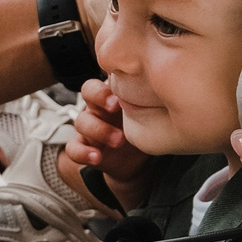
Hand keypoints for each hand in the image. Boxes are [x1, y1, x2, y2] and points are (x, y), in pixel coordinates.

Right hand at [64, 79, 151, 198]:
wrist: (136, 161)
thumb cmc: (142, 128)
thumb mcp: (149, 111)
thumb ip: (151, 98)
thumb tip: (168, 83)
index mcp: (112, 95)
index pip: (102, 80)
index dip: (105, 87)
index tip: (119, 96)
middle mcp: (98, 107)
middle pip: (87, 92)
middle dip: (99, 97)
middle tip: (115, 106)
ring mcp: (89, 128)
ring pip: (81, 122)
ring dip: (99, 130)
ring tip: (118, 140)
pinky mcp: (85, 147)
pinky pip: (73, 148)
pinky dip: (83, 152)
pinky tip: (97, 157)